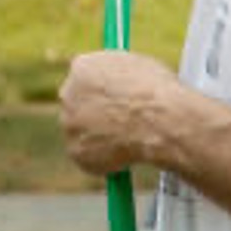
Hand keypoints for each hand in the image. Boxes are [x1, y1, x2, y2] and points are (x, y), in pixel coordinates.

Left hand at [57, 51, 181, 175]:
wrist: (161, 120)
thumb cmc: (160, 94)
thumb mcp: (140, 70)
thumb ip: (120, 78)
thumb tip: (125, 88)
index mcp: (83, 67)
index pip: (85, 80)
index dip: (102, 94)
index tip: (114, 104)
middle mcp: (69, 93)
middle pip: (78, 106)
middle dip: (95, 117)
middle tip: (118, 128)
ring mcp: (69, 123)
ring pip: (84, 134)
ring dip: (101, 140)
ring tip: (133, 141)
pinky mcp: (76, 151)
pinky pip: (91, 159)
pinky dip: (107, 162)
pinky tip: (129, 154)